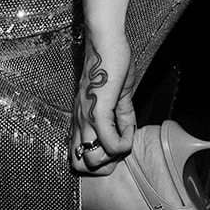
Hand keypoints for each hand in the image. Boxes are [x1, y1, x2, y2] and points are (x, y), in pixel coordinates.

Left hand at [71, 33, 135, 175]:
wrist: (106, 42)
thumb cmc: (110, 63)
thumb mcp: (115, 96)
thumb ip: (121, 117)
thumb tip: (128, 134)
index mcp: (80, 119)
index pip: (78, 159)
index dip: (102, 160)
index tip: (118, 144)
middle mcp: (78, 122)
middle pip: (82, 166)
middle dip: (107, 165)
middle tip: (121, 147)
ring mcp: (86, 118)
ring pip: (93, 160)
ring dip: (115, 156)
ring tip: (125, 138)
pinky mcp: (97, 110)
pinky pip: (110, 143)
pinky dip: (125, 142)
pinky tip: (131, 128)